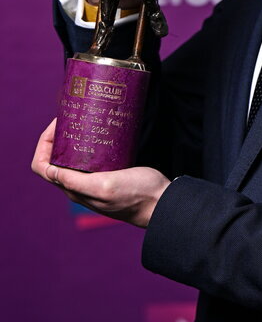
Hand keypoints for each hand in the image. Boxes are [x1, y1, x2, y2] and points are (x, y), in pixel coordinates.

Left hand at [32, 120, 169, 227]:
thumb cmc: (135, 195)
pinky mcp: (108, 175)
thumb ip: (76, 182)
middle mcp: (79, 186)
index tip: (58, 126)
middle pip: (55, 159)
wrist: (161, 203)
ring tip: (84, 122)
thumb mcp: (104, 186)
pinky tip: (100, 134)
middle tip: (72, 118)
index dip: (43, 144)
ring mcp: (92, 181)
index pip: (42, 166)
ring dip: (72, 140)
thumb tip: (50, 171)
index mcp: (73, 189)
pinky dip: (89, 144)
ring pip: (72, 158)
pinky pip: (89, 159)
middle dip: (58, 138)